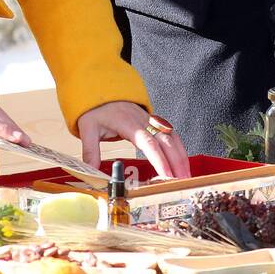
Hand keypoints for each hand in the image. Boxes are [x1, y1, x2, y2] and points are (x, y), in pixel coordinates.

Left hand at [76, 101, 190, 179]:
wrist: (104, 92)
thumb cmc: (98, 110)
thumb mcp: (88, 128)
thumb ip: (90, 150)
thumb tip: (92, 171)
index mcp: (129, 124)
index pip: (149, 143)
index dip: (159, 159)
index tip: (166, 174)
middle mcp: (145, 122)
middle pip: (166, 142)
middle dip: (177, 162)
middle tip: (182, 181)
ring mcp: (152, 122)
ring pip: (173, 138)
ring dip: (181, 157)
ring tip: (186, 176)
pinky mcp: (155, 124)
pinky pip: (172, 136)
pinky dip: (180, 150)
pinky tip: (183, 163)